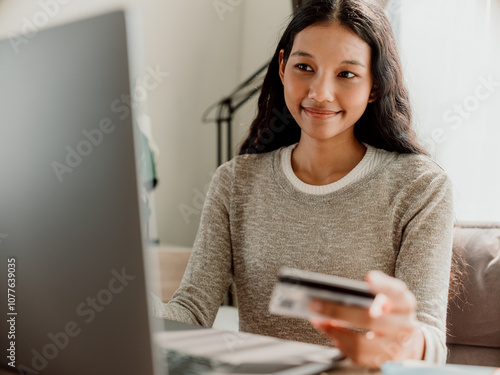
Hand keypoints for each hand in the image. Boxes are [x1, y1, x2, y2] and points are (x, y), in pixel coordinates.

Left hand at [309, 270, 424, 368]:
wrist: (406, 340)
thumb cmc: (392, 312)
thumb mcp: (391, 295)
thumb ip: (382, 286)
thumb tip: (371, 279)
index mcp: (405, 305)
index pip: (397, 293)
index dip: (383, 286)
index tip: (369, 278)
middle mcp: (404, 328)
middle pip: (370, 320)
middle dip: (339, 312)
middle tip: (317, 304)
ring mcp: (395, 349)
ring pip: (361, 344)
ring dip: (335, 332)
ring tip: (320, 322)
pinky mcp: (383, 363)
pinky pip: (358, 357)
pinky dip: (341, 344)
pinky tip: (332, 334)